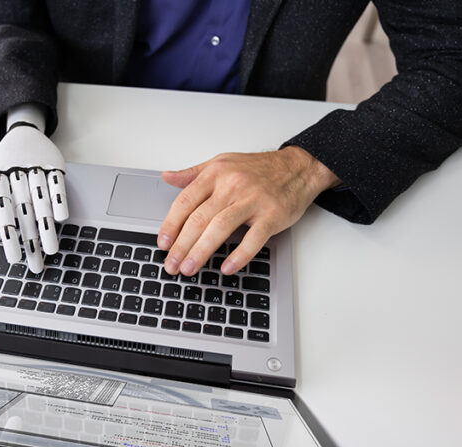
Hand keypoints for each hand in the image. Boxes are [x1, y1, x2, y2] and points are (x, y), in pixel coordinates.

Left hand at [0, 125, 67, 273]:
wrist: (22, 131)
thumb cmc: (8, 164)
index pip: (3, 213)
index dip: (9, 236)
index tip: (14, 259)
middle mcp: (16, 173)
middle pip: (23, 212)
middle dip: (30, 239)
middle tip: (36, 263)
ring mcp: (35, 167)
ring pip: (40, 200)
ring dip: (46, 226)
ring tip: (51, 250)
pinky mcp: (54, 163)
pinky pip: (56, 183)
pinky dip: (58, 200)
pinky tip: (61, 220)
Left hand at [158, 146, 340, 275]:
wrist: (298, 167)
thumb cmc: (258, 168)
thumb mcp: (222, 163)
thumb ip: (193, 173)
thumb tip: (167, 177)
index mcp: (215, 174)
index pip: (185, 201)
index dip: (171, 224)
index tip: (162, 243)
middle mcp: (232, 185)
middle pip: (199, 219)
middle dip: (181, 245)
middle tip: (171, 264)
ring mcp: (253, 200)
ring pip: (220, 228)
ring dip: (201, 251)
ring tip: (189, 268)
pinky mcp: (273, 215)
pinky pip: (253, 238)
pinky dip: (239, 255)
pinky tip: (226, 267)